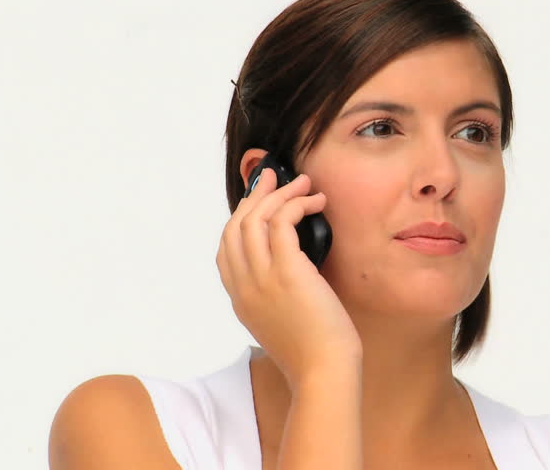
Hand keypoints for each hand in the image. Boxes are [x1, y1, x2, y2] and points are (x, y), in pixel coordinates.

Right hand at [215, 168, 361, 385]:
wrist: (323, 372)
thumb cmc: (314, 351)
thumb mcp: (282, 320)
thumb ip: (276, 294)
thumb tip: (294, 265)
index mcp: (240, 299)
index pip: (226, 248)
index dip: (241, 217)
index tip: (260, 200)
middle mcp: (244, 286)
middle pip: (236, 226)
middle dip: (255, 196)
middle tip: (276, 178)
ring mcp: (261, 278)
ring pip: (255, 219)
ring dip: (279, 194)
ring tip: (303, 183)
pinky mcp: (287, 272)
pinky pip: (282, 222)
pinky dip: (296, 204)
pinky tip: (315, 202)